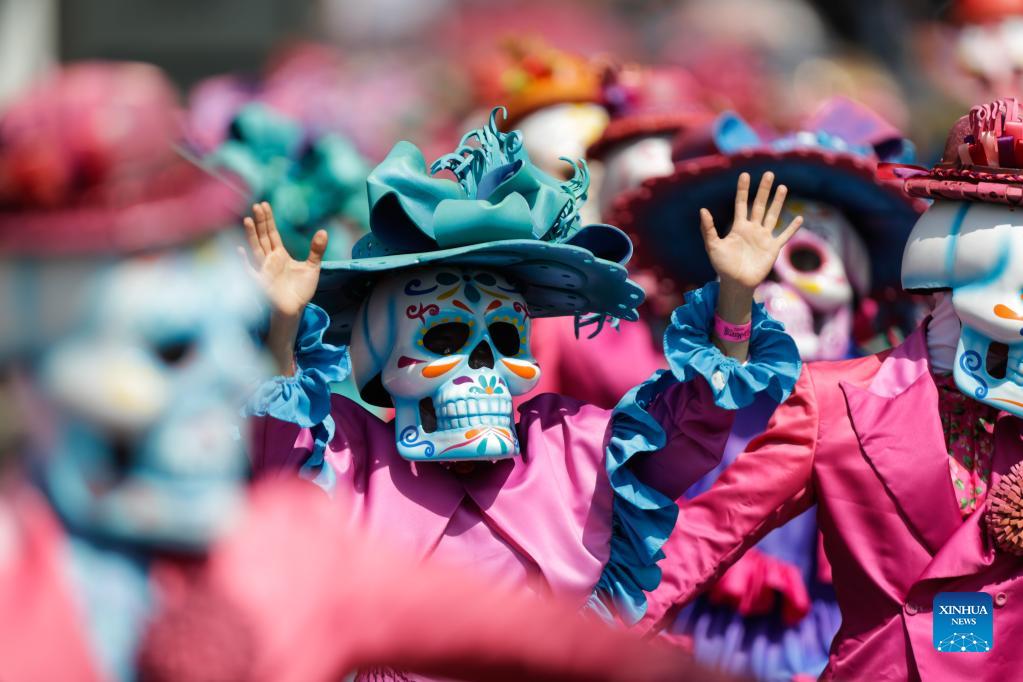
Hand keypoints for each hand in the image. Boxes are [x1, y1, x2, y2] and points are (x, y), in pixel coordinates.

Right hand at [243, 201, 327, 318]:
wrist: (295, 309)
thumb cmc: (300, 289)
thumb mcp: (312, 267)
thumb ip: (316, 250)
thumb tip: (323, 232)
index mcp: (280, 255)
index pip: (272, 234)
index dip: (268, 220)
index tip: (264, 205)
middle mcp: (269, 260)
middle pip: (263, 237)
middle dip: (260, 222)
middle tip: (256, 205)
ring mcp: (264, 270)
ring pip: (256, 249)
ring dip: (251, 235)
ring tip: (247, 220)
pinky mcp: (262, 282)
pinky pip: (250, 271)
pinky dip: (244, 261)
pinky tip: (239, 250)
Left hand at [699, 172, 801, 295]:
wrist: (736, 283)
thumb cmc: (722, 266)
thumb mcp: (713, 246)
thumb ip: (708, 229)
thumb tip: (703, 210)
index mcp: (738, 227)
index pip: (741, 204)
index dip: (743, 190)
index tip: (744, 175)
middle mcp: (752, 229)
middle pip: (759, 205)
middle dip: (764, 190)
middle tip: (769, 173)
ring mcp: (764, 238)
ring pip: (772, 215)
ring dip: (778, 202)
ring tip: (783, 187)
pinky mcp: (773, 248)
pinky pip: (784, 236)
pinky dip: (792, 228)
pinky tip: (800, 218)